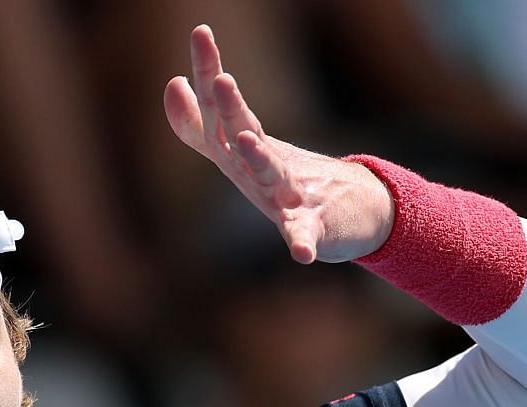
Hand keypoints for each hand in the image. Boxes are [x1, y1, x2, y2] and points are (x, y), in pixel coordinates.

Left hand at [164, 24, 393, 264]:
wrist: (353, 210)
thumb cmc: (283, 179)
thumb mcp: (237, 151)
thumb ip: (199, 124)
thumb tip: (173, 83)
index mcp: (246, 147)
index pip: (221, 107)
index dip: (208, 74)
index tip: (200, 32)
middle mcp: (267, 163)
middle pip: (244, 129)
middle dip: (231, 106)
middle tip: (221, 78)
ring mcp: (292, 192)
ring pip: (272, 173)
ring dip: (257, 156)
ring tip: (245, 140)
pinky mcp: (313, 226)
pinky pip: (305, 234)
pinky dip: (303, 242)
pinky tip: (302, 253)